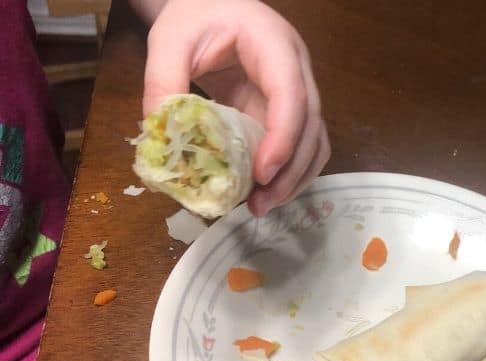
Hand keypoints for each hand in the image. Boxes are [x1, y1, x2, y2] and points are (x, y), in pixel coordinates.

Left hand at [142, 0, 329, 216]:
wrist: (212, 5)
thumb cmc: (195, 14)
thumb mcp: (169, 39)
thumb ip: (162, 82)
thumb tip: (161, 138)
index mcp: (275, 45)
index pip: (292, 95)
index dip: (283, 137)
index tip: (262, 174)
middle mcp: (298, 69)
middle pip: (312, 125)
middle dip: (291, 170)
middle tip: (261, 204)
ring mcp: (298, 91)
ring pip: (315, 141)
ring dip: (295, 177)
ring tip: (262, 205)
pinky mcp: (285, 110)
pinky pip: (301, 145)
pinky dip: (288, 172)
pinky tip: (264, 191)